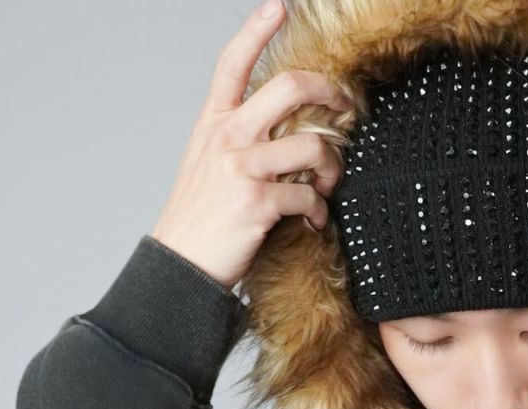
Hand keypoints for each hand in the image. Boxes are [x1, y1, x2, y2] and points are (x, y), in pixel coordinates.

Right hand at [151, 0, 353, 290]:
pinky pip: (309, 197)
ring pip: (311, 148)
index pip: (233, 63)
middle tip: (346, 106)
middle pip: (289, 88)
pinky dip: (319, 211)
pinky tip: (315, 220)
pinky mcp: (257, 202)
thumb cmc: (200, 218)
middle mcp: (227, 136)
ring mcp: (242, 167)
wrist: (181, 264)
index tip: (280, 6)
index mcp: (213, 122)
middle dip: (330, 93)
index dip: (257, 29)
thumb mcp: (207, 165)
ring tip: (329, 186)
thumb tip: (285, 133)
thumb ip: (238, 140)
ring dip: (332, 169)